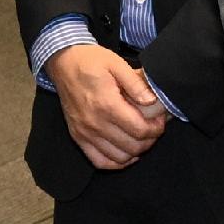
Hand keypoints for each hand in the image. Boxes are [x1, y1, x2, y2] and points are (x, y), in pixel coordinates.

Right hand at [50, 43, 169, 171]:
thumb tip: (152, 102)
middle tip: (153, 128)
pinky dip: (116, 162)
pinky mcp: (78, 137)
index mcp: (106, 104)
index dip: (156, 129)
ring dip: (135, 152)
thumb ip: (136, 84)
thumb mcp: (116, 63)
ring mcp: (85, 132)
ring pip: (119, 158)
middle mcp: (95, 122)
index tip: (160, 121)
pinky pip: (100, 161)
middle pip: (132, 146)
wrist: (63, 62)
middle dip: (149, 140)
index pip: (139, 129)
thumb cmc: (90, 61)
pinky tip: (125, 152)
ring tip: (140, 138)